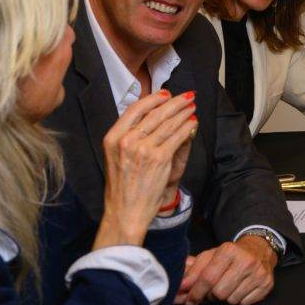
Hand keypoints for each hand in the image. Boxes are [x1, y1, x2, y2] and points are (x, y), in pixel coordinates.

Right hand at [96, 91, 197, 247]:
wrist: (125, 211)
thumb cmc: (122, 185)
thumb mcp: (115, 156)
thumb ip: (128, 135)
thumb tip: (151, 114)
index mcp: (112, 137)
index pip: (135, 109)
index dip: (153, 99)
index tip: (166, 94)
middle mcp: (126, 141)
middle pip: (155, 113)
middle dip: (175, 102)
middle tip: (187, 96)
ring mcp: (143, 149)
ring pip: (168, 124)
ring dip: (183, 113)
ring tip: (192, 107)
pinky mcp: (159, 159)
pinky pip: (177, 137)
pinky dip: (187, 128)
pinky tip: (192, 123)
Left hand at [176, 236, 278, 304]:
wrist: (259, 249)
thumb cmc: (229, 256)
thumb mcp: (210, 256)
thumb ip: (193, 270)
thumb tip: (180, 287)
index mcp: (228, 250)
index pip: (207, 278)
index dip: (196, 292)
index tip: (189, 301)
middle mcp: (245, 260)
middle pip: (219, 292)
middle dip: (211, 295)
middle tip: (212, 290)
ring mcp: (258, 273)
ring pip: (232, 300)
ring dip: (225, 298)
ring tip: (227, 288)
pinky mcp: (267, 284)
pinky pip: (245, 303)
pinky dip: (239, 300)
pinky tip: (239, 289)